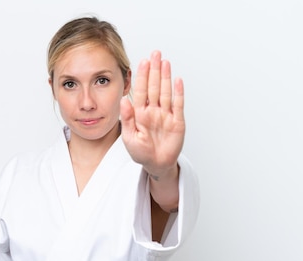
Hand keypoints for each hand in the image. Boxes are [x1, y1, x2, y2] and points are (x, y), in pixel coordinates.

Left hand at [121, 50, 184, 177]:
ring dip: (166, 77)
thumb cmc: (140, 153)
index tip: (142, 62)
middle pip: (154, 87)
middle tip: (155, 54)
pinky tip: (177, 80)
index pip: (141, 91)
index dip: (142, 76)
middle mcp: (153, 111)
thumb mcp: (129, 137)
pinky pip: (178, 105)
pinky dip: (178, 92)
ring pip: (165, 92)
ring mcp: (166, 115)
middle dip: (154, 70)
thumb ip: (126, 119)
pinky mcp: (177, 122)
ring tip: (165, 62)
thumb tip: (123, 100)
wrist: (156, 165)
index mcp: (140, 113)